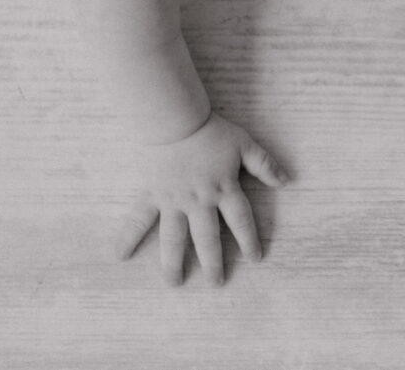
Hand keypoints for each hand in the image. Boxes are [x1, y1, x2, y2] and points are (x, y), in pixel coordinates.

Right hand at [115, 112, 288, 285]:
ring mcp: (173, 201)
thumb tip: (286, 180)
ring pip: (175, 238)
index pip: (240, 221)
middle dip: (213, 263)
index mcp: (223, 189)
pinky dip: (127, 236)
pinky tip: (119, 255)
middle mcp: (199, 202)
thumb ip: (265, 164)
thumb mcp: (244, 144)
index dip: (249, 240)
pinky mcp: (151, 194)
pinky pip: (138, 219)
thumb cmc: (209, 130)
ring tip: (174, 283)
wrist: (174, 120)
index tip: (254, 258)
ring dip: (174, 262)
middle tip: (216, 283)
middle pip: (208, 238)